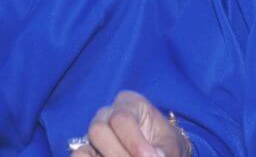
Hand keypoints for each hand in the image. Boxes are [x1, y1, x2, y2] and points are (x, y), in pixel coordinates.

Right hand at [71, 91, 189, 156]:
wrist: (160, 154)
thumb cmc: (166, 147)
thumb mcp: (171, 147)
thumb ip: (163, 152)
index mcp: (131, 103)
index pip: (122, 118)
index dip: (135, 143)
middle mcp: (108, 113)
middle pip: (98, 130)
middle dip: (118, 154)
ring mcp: (95, 133)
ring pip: (84, 147)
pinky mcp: (87, 151)